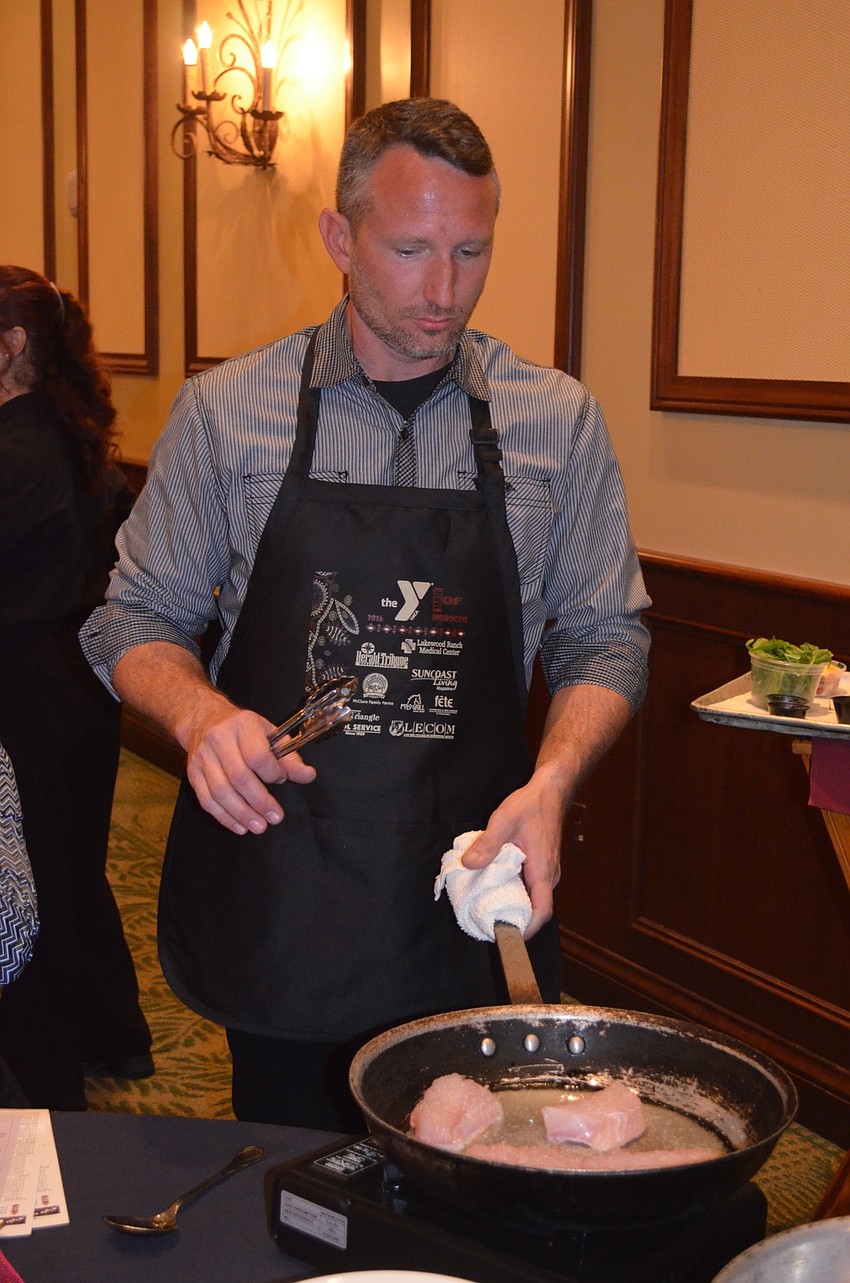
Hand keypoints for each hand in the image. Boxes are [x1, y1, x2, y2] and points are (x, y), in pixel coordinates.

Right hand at [112, 641, 316, 835]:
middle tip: (275, 817)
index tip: (281, 780)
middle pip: (238, 777)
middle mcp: (219, 740)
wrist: (204, 720)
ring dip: (241, 813)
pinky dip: (223, 816)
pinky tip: (239, 826)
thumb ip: (289, 756)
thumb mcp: (270, 733)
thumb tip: (308, 776)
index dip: (272, 773)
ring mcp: (202, 757)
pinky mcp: (192, 773)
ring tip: (259, 827)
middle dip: (259, 801)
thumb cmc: (244, 729)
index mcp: (242, 725)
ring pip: (220, 791)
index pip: (257, 755)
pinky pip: (206, 799)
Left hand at [460, 763, 567, 938]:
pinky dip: (515, 889)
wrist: (551, 791)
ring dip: (513, 903)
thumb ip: (487, 844)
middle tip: (488, 921)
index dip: (526, 928)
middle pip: (535, 908)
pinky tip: (497, 883)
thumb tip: (468, 864)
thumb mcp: (504, 821)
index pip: (541, 911)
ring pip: (532, 897)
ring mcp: (547, 870)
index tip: (506, 935)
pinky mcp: (542, 864)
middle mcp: (549, 875)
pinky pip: (530, 885)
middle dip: (514, 919)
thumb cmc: (531, 805)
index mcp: (542, 870)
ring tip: (488, 905)